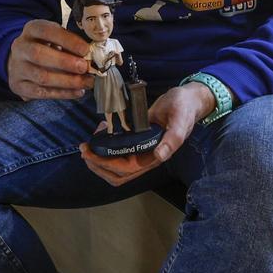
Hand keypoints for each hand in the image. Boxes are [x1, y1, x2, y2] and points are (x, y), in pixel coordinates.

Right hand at [7, 19, 91, 100]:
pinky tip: (78, 91)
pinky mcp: (19, 86)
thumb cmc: (46, 46)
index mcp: (32, 29)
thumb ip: (71, 43)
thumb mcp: (56, 37)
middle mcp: (20, 48)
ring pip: (41, 77)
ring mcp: (18, 68)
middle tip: (84, 67)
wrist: (21, 61)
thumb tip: (90, 56)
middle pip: (39, 55)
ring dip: (67, 81)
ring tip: (86, 82)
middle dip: (65, 62)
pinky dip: (62, 93)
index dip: (67, 40)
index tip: (85, 50)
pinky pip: (41, 93)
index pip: (47, 31)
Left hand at [78, 82, 215, 186]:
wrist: (189, 99)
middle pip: (117, 173)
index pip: (126, 169)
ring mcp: (141, 149)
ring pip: (115, 166)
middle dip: (97, 164)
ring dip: (99, 158)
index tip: (90, 151)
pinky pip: (118, 150)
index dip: (106, 164)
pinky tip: (101, 129)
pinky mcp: (138, 139)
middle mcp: (147, 156)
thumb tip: (160, 156)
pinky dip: (105, 145)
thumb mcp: (180, 119)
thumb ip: (173, 138)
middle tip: (83, 148)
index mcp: (155, 155)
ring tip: (88, 143)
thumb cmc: (185, 108)